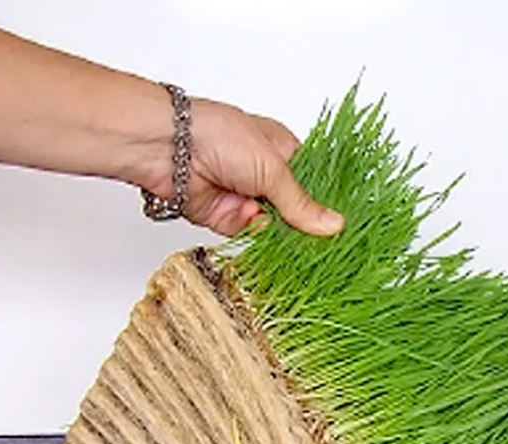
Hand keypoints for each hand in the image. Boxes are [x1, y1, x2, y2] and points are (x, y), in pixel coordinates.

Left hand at [139, 98, 344, 237]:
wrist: (166, 148)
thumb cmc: (218, 136)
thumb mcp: (272, 169)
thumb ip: (301, 204)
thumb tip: (335, 225)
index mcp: (282, 151)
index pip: (313, 184)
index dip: (325, 204)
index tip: (342, 227)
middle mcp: (265, 175)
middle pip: (294, 211)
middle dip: (304, 226)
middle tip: (325, 244)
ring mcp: (246, 198)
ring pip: (274, 228)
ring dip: (279, 233)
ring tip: (292, 238)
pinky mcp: (227, 218)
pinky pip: (250, 237)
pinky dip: (255, 238)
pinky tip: (263, 235)